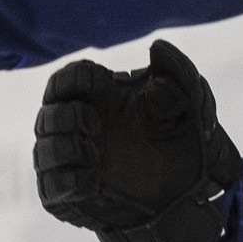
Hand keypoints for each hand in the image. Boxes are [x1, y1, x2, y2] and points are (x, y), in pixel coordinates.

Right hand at [33, 40, 242, 241]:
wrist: (199, 190)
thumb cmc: (190, 141)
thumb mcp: (192, 103)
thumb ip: (178, 72)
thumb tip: (155, 47)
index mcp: (104, 100)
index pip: (68, 78)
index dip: (78, 79)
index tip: (105, 88)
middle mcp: (84, 128)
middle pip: (49, 113)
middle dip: (67, 116)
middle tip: (95, 125)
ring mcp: (76, 162)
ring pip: (44, 150)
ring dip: (65, 148)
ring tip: (95, 155)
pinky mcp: (74, 194)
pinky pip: (51, 188)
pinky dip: (67, 182)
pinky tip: (93, 182)